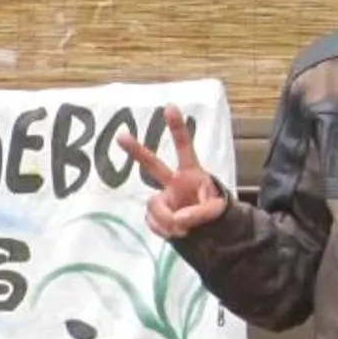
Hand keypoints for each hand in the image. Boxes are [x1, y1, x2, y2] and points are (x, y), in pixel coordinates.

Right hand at [119, 111, 228, 238]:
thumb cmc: (213, 211)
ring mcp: (162, 199)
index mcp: (191, 173)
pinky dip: (164, 230)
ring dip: (168, 221)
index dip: (177, 128)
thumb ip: (201, 212)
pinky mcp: (155, 215)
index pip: (184, 147)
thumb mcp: (217, 210)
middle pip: (152, 164)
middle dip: (137, 151)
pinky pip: (152, 222)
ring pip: (155, 206)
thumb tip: (179, 219)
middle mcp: (173, 182)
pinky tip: (174, 232)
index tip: (170, 106)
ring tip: (183, 229)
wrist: (206, 232)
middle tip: (121, 136)